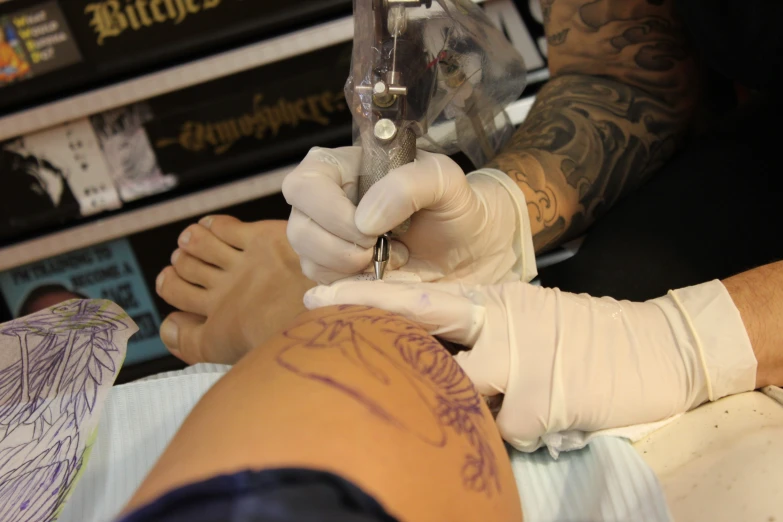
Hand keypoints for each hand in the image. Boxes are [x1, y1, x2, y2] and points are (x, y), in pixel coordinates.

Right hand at [282, 147, 535, 284]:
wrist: (473, 251)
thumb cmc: (455, 206)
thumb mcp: (444, 180)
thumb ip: (407, 185)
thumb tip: (364, 221)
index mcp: (341, 168)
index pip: (304, 184)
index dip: (330, 212)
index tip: (370, 229)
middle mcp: (324, 203)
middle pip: (298, 229)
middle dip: (341, 248)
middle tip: (381, 248)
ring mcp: (326, 241)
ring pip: (308, 262)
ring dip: (351, 269)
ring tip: (392, 259)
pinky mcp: (336, 275)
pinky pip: (325, 287)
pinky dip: (355, 287)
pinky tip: (385, 275)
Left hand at [303, 279, 757, 451]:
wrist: (651, 348)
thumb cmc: (577, 336)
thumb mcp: (521, 319)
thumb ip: (475, 331)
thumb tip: (420, 354)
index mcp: (493, 301)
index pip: (421, 295)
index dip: (367, 295)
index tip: (316, 296)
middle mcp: (502, 320)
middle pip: (425, 321)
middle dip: (373, 320)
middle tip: (320, 317)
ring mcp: (524, 357)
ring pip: (462, 389)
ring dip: (467, 404)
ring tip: (503, 397)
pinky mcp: (548, 397)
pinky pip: (508, 432)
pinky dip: (519, 434)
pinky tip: (546, 419)